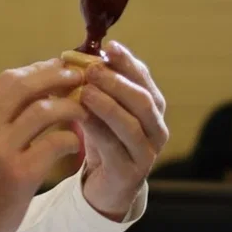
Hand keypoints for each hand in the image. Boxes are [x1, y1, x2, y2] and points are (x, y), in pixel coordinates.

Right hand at [0, 59, 86, 231]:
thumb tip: (36, 88)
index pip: (9, 78)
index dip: (40, 70)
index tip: (61, 69)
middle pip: (25, 85)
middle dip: (58, 77)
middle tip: (81, 79)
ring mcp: (0, 150)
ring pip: (45, 110)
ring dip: (71, 107)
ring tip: (84, 112)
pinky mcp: (19, 174)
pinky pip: (56, 143)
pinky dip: (71, 139)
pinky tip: (76, 144)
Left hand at [79, 40, 168, 220]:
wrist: (105, 184)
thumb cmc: (103, 138)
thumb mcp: (101, 109)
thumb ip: (95, 85)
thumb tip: (75, 57)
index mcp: (152, 108)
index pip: (145, 80)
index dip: (128, 62)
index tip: (109, 47)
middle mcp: (156, 129)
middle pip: (144, 101)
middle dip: (118, 83)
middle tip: (92, 70)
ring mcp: (146, 152)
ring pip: (132, 126)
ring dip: (108, 106)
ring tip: (85, 92)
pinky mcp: (130, 173)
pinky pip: (114, 148)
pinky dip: (98, 130)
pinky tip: (81, 118)